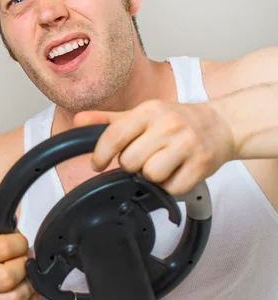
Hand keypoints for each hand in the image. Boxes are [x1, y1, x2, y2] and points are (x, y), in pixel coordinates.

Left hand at [73, 99, 235, 194]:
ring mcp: (186, 145)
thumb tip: (78, 120)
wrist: (222, 125)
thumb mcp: (142, 114)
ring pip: (150, 175)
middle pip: (130, 161)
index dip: (100, 154)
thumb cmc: (177, 120)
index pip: (114, 135)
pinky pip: (172, 188)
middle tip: (142, 159)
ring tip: (160, 165)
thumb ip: (109, 120)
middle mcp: (168, 125)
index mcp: (149, 111)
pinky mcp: (201, 165)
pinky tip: (175, 173)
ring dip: (151, 177)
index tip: (97, 164)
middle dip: (131, 165)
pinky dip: (170, 186)